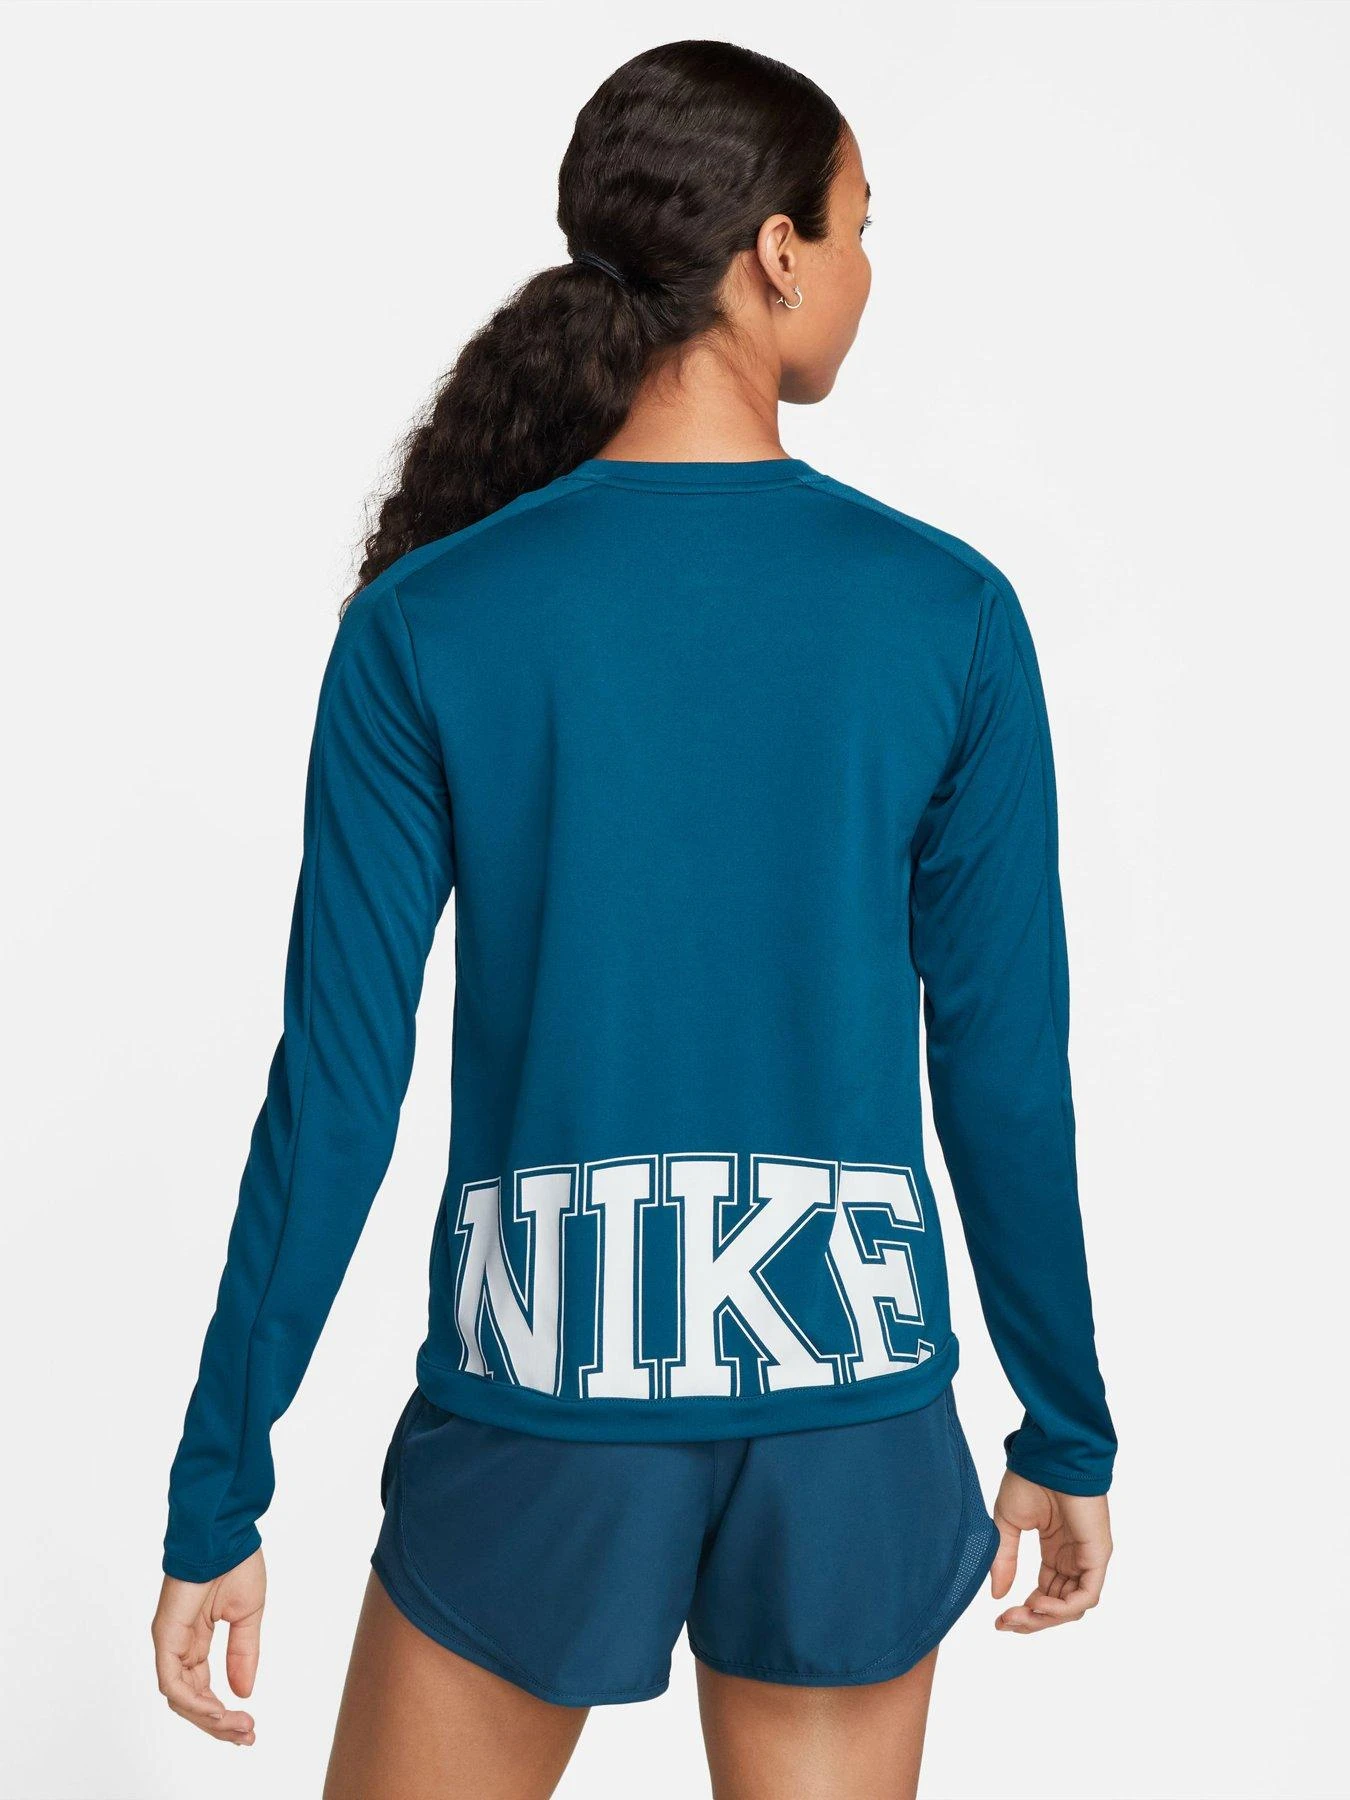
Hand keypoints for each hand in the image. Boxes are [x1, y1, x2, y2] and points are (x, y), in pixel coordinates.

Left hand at [151, 1548, 265, 1743]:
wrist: (225, 1534)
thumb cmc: (235, 1563)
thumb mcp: (247, 1617)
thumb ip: (243, 1654)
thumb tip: (243, 1692)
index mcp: (195, 1640)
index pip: (203, 1689)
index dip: (224, 1712)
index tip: (249, 1727)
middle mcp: (179, 1645)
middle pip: (191, 1701)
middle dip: (218, 1724)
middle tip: (247, 1735)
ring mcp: (169, 1642)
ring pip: (181, 1698)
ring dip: (209, 1718)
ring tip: (238, 1726)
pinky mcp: (165, 1636)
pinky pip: (172, 1681)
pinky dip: (194, 1701)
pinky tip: (217, 1710)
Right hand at [990, 1471, 1110, 1632]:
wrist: (1047, 1456)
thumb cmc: (1029, 1479)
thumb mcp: (1008, 1523)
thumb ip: (1004, 1560)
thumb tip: (998, 1596)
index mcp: (1055, 1551)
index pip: (1045, 1594)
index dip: (1024, 1611)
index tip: (1000, 1620)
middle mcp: (1073, 1559)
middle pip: (1058, 1606)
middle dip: (1031, 1620)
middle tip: (1006, 1623)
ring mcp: (1087, 1558)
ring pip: (1072, 1607)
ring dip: (1045, 1618)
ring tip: (1021, 1615)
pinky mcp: (1098, 1555)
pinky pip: (1086, 1595)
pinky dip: (1064, 1607)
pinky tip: (1039, 1604)